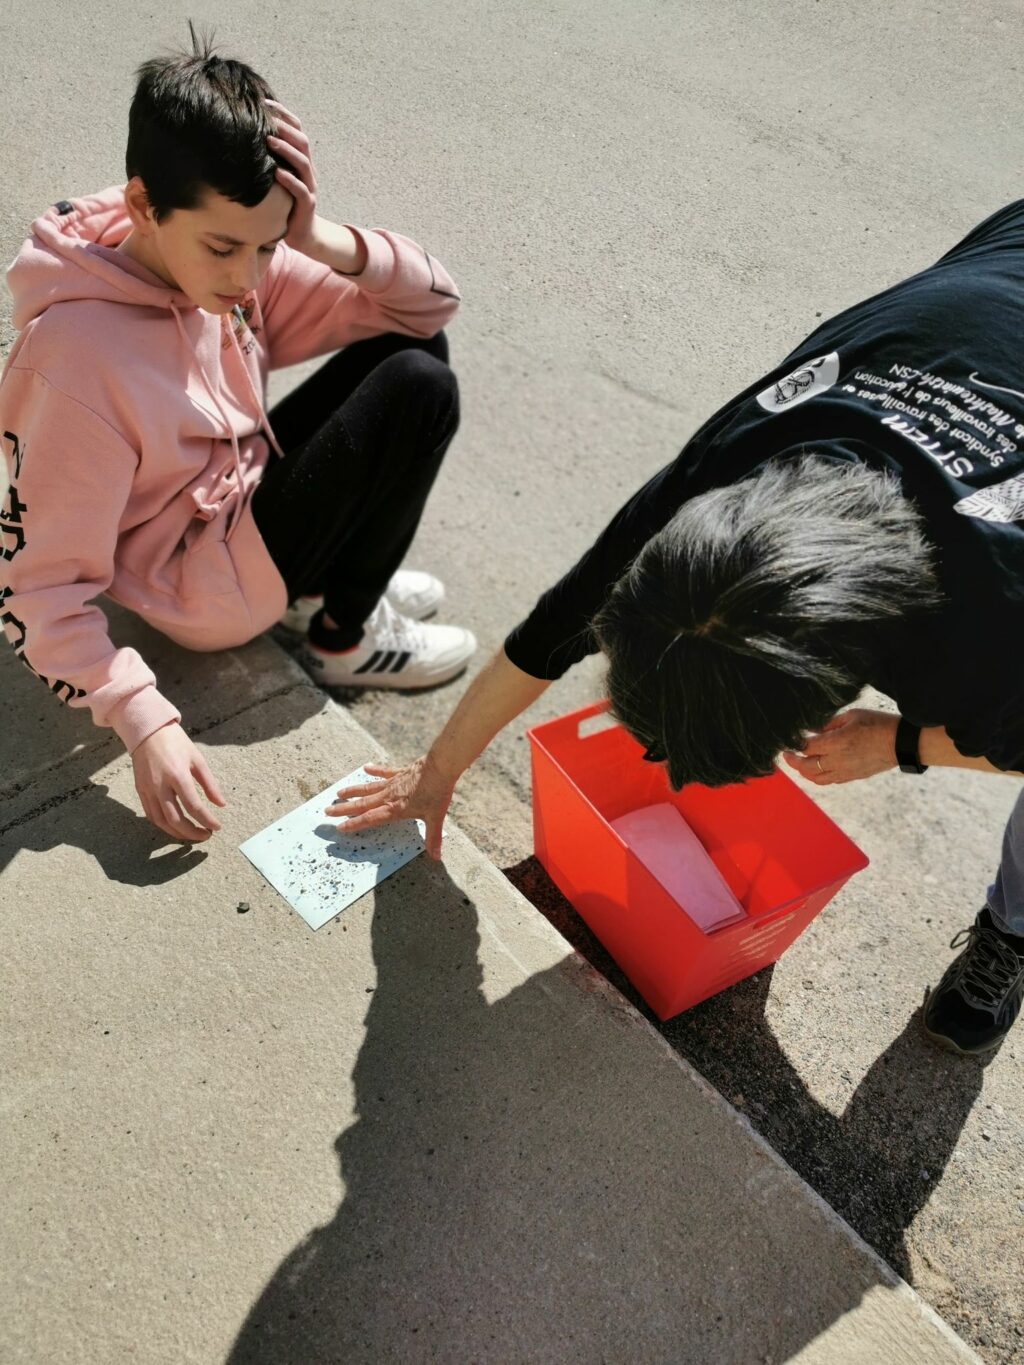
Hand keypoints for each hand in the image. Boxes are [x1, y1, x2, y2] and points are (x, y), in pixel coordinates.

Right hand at [132, 722, 226, 840]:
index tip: (216, 827)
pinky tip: (175, 827)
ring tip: (191, 835)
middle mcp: (160, 785)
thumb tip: (221, 804)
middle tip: (205, 835)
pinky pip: (151, 814)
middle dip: (191, 832)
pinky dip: (163, 825)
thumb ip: (210, 784)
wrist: (148, 731)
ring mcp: (148, 789)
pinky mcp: (140, 790)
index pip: (194, 806)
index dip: (207, 820)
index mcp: (178, 775)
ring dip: (177, 833)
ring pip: (161, 821)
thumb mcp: (198, 759)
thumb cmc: (176, 743)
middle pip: (175, 819)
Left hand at [265, 100, 366, 272]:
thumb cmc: (286, 205)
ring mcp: (309, 188)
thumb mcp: (279, 179)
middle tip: (267, 116)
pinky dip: (289, 180)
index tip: (265, 102)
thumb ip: (271, 160)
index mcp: (302, 162)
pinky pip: (300, 190)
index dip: (285, 115)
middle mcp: (308, 172)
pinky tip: (276, 173)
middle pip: (302, 142)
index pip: (298, 131)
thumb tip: (247, 139)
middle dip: (285, 127)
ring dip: (286, 149)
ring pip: (303, 162)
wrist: (304, 235)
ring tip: (269, 140)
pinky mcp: (307, 205)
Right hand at [324, 755, 455, 860]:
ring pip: (368, 788)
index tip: (339, 828)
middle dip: (344, 809)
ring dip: (353, 791)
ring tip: (339, 794)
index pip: (369, 819)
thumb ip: (432, 838)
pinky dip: (375, 770)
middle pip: (362, 804)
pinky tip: (366, 767)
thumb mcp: (435, 817)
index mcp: (394, 809)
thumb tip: (436, 857)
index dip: (353, 825)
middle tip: (327, 811)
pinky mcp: (400, 772)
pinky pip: (384, 772)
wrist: (441, 767)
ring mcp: (393, 783)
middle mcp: (389, 796)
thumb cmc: (437, 792)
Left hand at [782, 707, 898, 785]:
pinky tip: (817, 768)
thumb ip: (829, 724)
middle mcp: (837, 760)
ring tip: (799, 763)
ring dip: (804, 772)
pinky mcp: (852, 777)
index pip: (806, 747)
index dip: (795, 744)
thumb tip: (813, 729)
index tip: (788, 740)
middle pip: (806, 767)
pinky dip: (819, 776)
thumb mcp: (852, 716)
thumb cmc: (878, 724)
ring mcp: (844, 771)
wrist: (901, 743)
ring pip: (816, 778)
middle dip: (793, 761)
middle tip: (786, 754)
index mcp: (836, 742)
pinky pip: (829, 781)